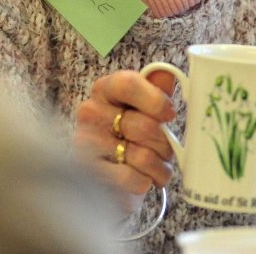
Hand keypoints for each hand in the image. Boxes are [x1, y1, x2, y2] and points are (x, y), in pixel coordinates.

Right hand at [72, 68, 176, 213]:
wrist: (113, 172)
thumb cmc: (133, 135)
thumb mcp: (147, 108)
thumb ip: (157, 89)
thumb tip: (167, 74)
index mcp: (106, 89)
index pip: (128, 84)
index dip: (155, 100)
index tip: (169, 114)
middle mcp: (90, 111)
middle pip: (144, 126)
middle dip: (164, 143)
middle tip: (164, 148)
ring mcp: (86, 142)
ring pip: (142, 156)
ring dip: (158, 166)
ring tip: (155, 166)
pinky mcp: (89, 172)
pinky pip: (131, 178)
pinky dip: (145, 182)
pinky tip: (142, 179)